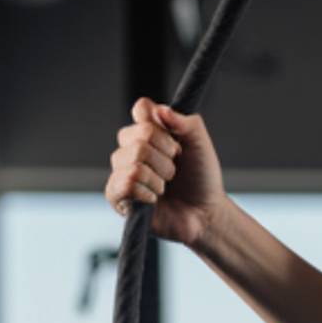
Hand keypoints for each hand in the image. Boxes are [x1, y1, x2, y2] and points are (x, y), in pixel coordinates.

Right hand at [106, 99, 226, 249]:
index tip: (176, 142)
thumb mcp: (201, 145)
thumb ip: (186, 123)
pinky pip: (124, 183)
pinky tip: (154, 199)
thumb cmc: (201, 179)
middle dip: (165, 156)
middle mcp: (131, 148)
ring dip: (159, 177)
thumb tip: (161, 110)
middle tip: (175, 170)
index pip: (141, 108)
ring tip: (165, 186)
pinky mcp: (117, 196)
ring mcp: (122, 171)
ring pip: (133, 161)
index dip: (160, 124)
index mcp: (149, 131)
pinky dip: (146, 192)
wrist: (204, 213)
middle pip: (137, 136)